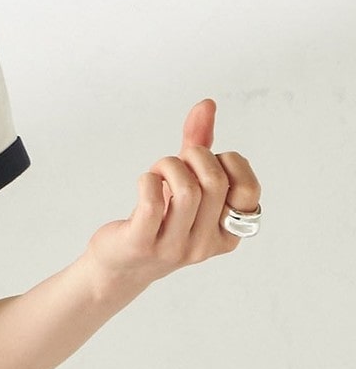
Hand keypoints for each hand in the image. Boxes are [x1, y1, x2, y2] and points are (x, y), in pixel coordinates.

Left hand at [85, 98, 261, 292]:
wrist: (119, 264)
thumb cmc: (159, 218)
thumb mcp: (186, 182)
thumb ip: (200, 143)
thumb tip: (207, 104)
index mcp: (228, 232)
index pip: (248, 190)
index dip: (229, 164)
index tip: (207, 162)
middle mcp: (206, 244)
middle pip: (214, 182)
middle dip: (193, 156)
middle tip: (175, 161)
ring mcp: (175, 248)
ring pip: (186, 190)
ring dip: (168, 165)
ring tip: (158, 171)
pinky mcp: (143, 244)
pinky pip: (152, 204)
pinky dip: (148, 180)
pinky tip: (146, 181)